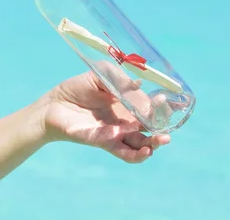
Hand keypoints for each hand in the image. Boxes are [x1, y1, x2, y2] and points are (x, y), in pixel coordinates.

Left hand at [42, 62, 171, 163]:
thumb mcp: (101, 74)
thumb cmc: (77, 88)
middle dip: (164, 125)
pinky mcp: (106, 142)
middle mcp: (126, 118)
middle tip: (170, 120)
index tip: (176, 102)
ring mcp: (117, 132)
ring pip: (143, 143)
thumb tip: (140, 85)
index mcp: (127, 102)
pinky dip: (137, 156)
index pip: (151, 105)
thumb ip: (120, 79)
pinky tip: (146, 152)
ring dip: (155, 143)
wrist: (53, 105)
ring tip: (162, 139)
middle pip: (152, 126)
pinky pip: (125, 153)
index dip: (164, 105)